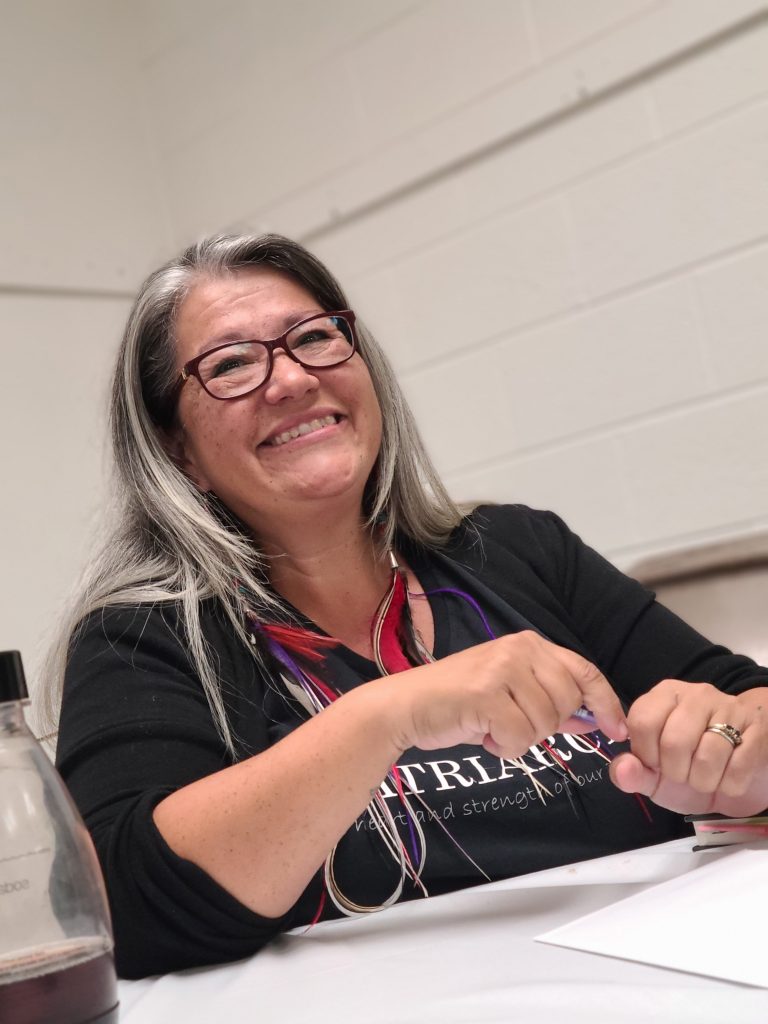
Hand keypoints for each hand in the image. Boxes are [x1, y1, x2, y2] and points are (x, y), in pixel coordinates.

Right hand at [386, 631, 627, 757]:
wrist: (406, 706)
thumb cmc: (457, 702)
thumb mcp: (510, 694)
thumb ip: (549, 702)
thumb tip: (592, 719)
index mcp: (529, 644)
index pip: (584, 670)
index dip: (606, 701)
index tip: (617, 728)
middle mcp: (519, 649)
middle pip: (567, 702)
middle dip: (547, 726)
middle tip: (513, 723)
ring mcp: (502, 669)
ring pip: (544, 723)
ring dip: (520, 738)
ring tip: (491, 727)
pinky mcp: (486, 694)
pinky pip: (520, 737)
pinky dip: (503, 747)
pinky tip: (482, 734)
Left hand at [609, 681, 767, 815]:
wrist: (741, 770)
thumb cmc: (690, 767)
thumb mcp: (655, 775)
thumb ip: (632, 773)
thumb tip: (622, 769)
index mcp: (664, 695)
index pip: (642, 722)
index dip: (646, 754)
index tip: (656, 764)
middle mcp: (696, 694)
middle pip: (674, 742)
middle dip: (677, 773)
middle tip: (684, 774)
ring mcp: (729, 707)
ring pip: (707, 755)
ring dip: (704, 781)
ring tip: (706, 777)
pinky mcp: (757, 727)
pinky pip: (739, 766)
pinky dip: (730, 784)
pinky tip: (728, 777)